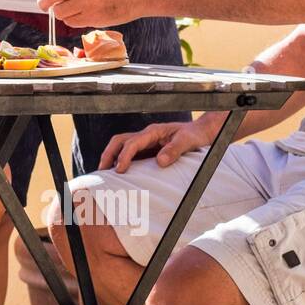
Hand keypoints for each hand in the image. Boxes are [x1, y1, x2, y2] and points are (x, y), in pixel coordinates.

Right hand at [99, 118, 219, 172]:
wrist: (202, 132)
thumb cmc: (195, 135)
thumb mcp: (187, 141)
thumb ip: (174, 150)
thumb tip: (159, 161)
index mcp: (153, 132)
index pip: (132, 142)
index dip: (124, 156)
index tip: (120, 169)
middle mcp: (146, 135)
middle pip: (119, 141)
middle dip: (108, 154)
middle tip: (101, 170)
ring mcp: (146, 142)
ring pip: (122, 146)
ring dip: (111, 157)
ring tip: (105, 173)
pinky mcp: (149, 150)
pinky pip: (130, 154)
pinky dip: (121, 161)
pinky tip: (119, 173)